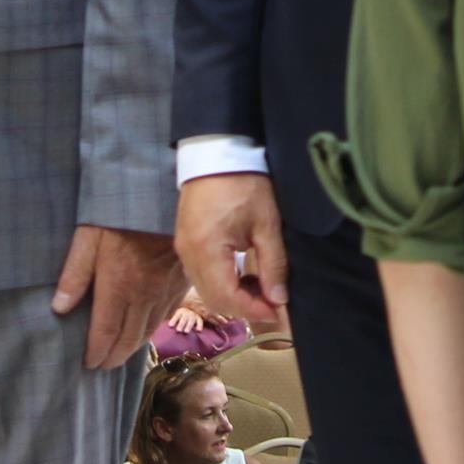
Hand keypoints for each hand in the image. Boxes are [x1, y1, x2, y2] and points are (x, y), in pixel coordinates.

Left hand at [51, 224, 186, 368]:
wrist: (164, 193)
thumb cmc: (122, 211)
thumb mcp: (89, 234)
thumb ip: (74, 272)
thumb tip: (60, 308)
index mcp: (119, 286)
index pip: (106, 333)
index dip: (96, 353)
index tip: (87, 363)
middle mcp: (145, 295)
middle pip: (129, 340)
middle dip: (113, 357)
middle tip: (101, 364)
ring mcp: (166, 290)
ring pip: (149, 331)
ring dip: (132, 348)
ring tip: (118, 353)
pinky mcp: (181, 282)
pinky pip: (167, 316)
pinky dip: (152, 329)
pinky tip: (144, 329)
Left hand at [164, 303, 204, 334]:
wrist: (190, 311)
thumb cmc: (180, 317)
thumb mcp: (175, 316)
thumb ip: (170, 321)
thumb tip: (160, 328)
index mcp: (179, 312)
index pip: (176, 315)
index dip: (173, 320)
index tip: (170, 326)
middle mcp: (186, 313)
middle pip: (184, 318)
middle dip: (181, 324)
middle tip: (178, 330)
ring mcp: (193, 315)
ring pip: (191, 320)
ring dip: (189, 326)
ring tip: (186, 332)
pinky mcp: (198, 318)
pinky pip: (200, 321)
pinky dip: (199, 325)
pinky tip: (198, 330)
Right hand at [176, 171, 288, 327]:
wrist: (218, 152)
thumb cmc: (245, 182)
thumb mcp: (266, 223)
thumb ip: (273, 264)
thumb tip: (279, 299)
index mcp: (207, 248)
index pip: (227, 297)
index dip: (253, 310)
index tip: (278, 311)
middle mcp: (189, 254)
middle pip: (214, 298)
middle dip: (244, 307)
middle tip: (274, 304)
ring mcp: (184, 248)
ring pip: (207, 289)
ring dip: (234, 296)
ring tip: (263, 289)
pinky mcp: (186, 242)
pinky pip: (202, 275)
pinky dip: (224, 282)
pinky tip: (246, 276)